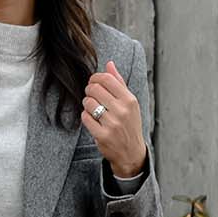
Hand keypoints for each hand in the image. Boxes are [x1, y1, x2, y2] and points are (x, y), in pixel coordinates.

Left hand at [82, 58, 146, 175]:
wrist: (131, 152)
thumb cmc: (129, 125)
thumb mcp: (129, 103)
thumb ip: (119, 83)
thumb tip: (109, 64)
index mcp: (130, 100)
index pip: (107, 79)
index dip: (95, 78)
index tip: (93, 82)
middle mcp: (122, 111)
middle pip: (95, 89)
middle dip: (89, 90)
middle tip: (91, 95)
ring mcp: (112, 124)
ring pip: (88, 103)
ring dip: (87, 104)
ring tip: (92, 108)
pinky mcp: (102, 135)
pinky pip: (85, 118)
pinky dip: (86, 116)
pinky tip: (92, 119)